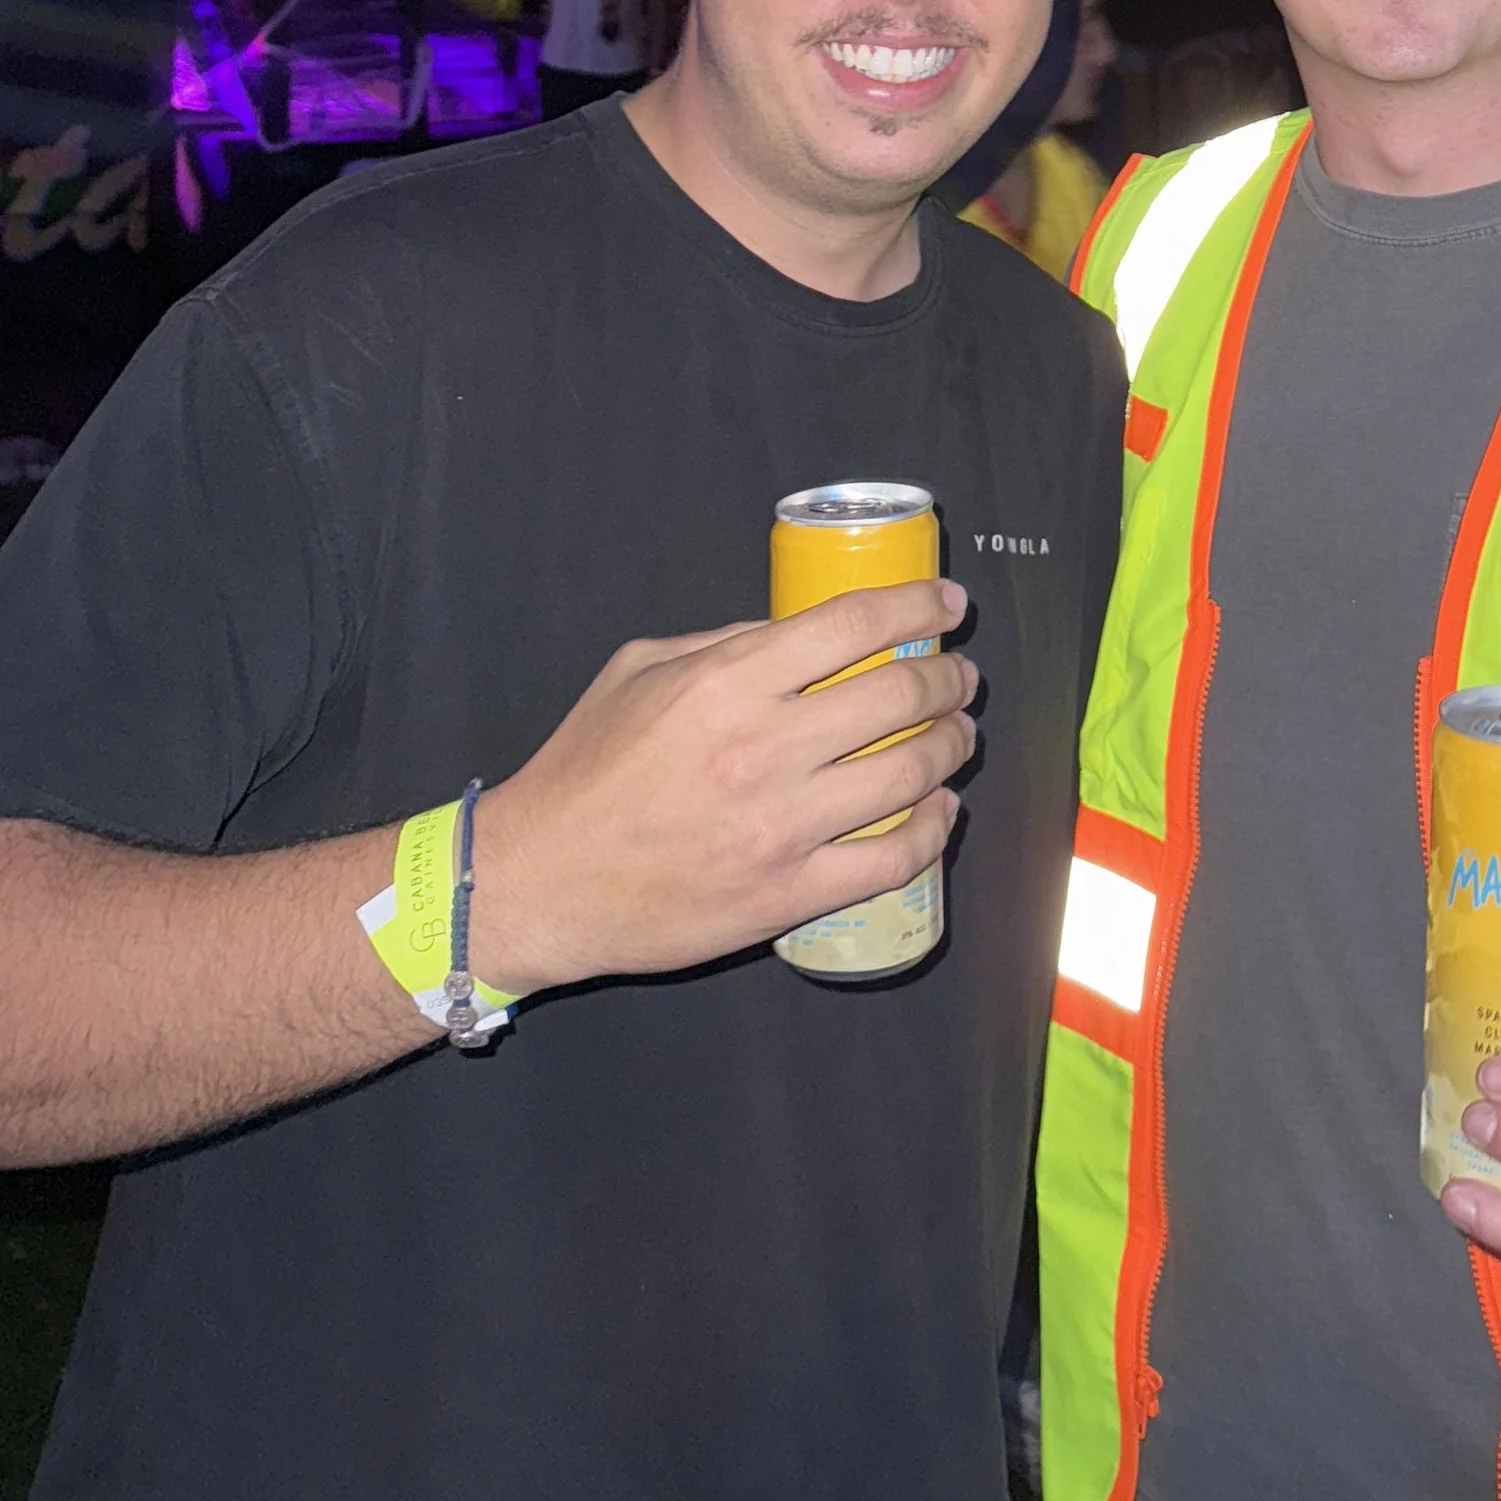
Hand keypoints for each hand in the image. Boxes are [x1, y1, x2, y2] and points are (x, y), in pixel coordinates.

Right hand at [470, 578, 975, 991]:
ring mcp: (783, 826)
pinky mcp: (789, 894)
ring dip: (952, 746)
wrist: (541, 882)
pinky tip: (939, 812)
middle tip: (959, 676)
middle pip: (901, 694)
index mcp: (729, 681)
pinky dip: (932, 830)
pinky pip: (891, 859)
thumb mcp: (639, 670)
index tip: (949, 606)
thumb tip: (798, 632)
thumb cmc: (584, 770)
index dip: (919, 606)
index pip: (855, 624)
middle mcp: (766, 748)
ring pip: (911, 774)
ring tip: (958, 735)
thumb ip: (722, 641)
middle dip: (949, 677)